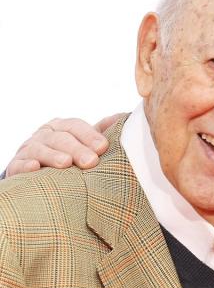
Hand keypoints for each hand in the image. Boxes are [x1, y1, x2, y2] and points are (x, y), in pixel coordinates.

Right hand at [4, 115, 119, 176]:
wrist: (37, 171)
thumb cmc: (68, 154)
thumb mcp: (84, 142)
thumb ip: (101, 131)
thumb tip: (124, 117)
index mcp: (62, 127)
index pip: (75, 126)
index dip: (89, 135)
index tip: (103, 147)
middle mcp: (44, 135)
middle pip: (61, 138)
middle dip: (77, 149)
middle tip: (91, 161)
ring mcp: (28, 149)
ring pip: (40, 149)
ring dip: (53, 155)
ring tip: (65, 163)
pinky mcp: (15, 166)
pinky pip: (19, 164)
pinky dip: (26, 166)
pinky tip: (35, 168)